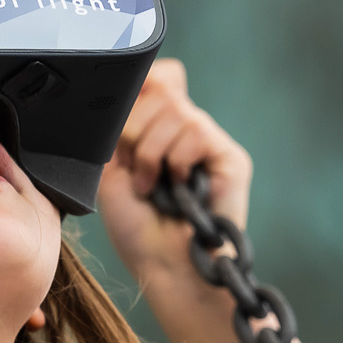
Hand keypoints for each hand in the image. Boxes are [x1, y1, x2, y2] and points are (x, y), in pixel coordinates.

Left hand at [97, 59, 278, 342]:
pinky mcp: (231, 159)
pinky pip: (197, 131)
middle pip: (160, 87)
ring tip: (152, 187)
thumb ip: (121, 121)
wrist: (162, 267)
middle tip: (134, 172)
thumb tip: (134, 81)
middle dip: (133, 131)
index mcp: (161, 129)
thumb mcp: (112, 167)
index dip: (139, 87)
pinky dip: (175, 160)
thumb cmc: (137, 229)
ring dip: (149, 152)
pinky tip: (177, 188)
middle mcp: (189, 131)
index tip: (121, 127)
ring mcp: (212, 144)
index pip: (159, 76)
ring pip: (175, 109)